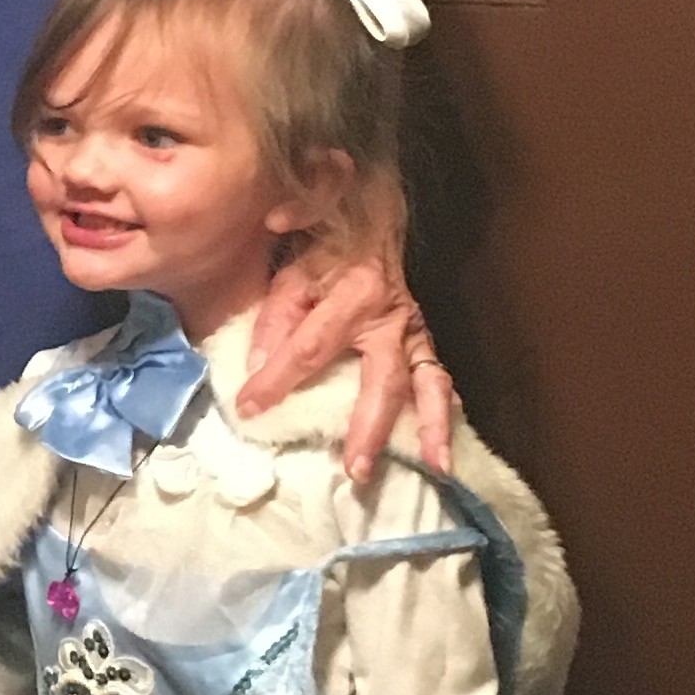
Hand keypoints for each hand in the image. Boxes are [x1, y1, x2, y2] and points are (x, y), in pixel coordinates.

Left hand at [239, 249, 456, 482]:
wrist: (373, 225)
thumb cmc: (326, 253)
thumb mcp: (291, 273)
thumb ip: (274, 317)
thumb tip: (256, 367)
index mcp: (353, 296)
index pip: (310, 347)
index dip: (277, 380)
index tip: (250, 409)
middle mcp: (391, 320)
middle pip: (383, 381)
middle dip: (370, 428)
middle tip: (356, 470)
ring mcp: (414, 333)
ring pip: (430, 384)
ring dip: (432, 428)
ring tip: (436, 467)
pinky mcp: (425, 342)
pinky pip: (439, 379)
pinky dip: (444, 413)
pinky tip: (443, 448)